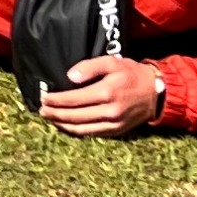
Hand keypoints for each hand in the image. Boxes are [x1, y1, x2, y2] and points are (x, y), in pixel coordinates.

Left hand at [38, 55, 167, 136]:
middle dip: (54, 114)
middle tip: (41, 110)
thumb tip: (70, 76)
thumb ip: (90, 67)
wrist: (155, 93)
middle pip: (73, 117)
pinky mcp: (116, 132)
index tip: (43, 97)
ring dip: (62, 125)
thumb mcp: (111, 62)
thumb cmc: (131, 74)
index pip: (73, 99)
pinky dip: (76, 131)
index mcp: (106, 92)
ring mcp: (113, 124)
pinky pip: (92, 134)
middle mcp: (109, 111)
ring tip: (50, 119)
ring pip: (81, 129)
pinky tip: (67, 126)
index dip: (55, 100)